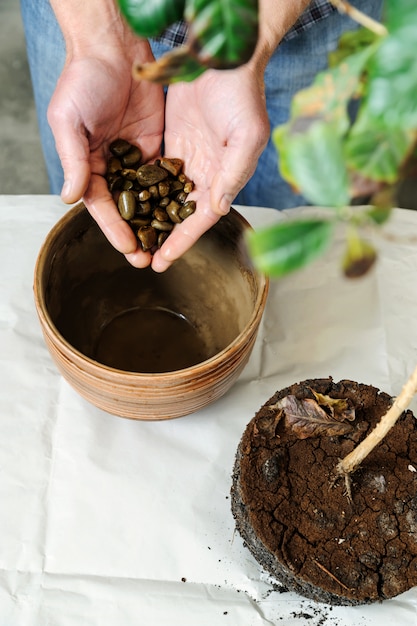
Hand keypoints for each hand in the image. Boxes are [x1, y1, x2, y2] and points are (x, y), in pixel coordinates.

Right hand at [47, 37, 164, 266]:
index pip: (101, 205)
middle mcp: (112, 167)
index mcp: (88, 165)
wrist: (112, 47)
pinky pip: (164, 176)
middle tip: (148, 260)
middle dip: (136, 234)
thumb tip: (69, 199)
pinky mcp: (156, 146)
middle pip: (125, 208)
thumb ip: (73, 160)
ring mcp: (135, 158)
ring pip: (147, 198)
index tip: (127, 249)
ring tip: (167, 248)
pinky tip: (182, 215)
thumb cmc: (83, 80)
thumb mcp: (68, 120)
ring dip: (156, 222)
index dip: (113, 229)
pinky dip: (171, 196)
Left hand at [147, 63, 269, 271]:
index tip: (163, 261)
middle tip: (140, 260)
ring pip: (165, 199)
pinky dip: (143, 192)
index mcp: (224, 179)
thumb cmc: (242, 95)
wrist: (222, 58)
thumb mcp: (247, 135)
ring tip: (130, 240)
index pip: (201, 219)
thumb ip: (234, 173)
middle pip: (180, 216)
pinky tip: (126, 206)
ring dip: (150, 220)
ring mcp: (187, 161)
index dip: (182, 241)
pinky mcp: (171, 145)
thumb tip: (217, 208)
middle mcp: (205, 175)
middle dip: (163, 239)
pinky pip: (155, 175)